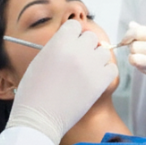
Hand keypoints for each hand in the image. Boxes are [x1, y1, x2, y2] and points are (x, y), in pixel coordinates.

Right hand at [7, 20, 116, 144]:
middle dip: (85, 46)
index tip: (71, 44)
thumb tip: (71, 40)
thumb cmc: (34, 92)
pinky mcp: (100, 82)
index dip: (73, 35)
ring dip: (96, 59)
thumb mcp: (40, 60)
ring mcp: (91, 66)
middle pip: (91, 37)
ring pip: (103, 52)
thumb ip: (57, 46)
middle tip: (78, 60)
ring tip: (86, 71)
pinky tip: (94, 79)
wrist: (39, 119)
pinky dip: (105, 73)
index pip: (75, 25)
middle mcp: (77, 51)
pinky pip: (111, 68)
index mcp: (59, 43)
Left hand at [124, 22, 145, 88]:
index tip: (127, 38)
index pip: (137, 32)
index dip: (128, 35)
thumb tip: (131, 26)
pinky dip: (141, 66)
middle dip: (133, 47)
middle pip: (134, 46)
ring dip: (135, 58)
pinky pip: (141, 69)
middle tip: (140, 47)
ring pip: (134, 59)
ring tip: (142, 57)